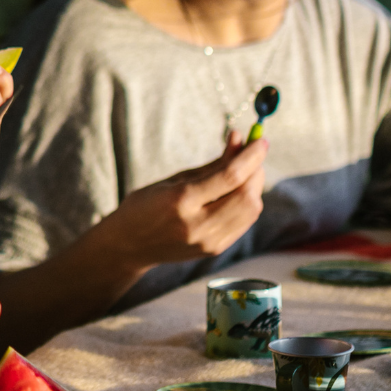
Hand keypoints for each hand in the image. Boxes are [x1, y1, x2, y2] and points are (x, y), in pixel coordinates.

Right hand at [93, 135, 267, 273]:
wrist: (129, 245)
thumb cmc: (146, 205)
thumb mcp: (175, 179)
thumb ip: (212, 164)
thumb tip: (241, 139)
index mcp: (181, 200)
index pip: (230, 176)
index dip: (251, 156)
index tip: (260, 140)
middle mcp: (197, 224)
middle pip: (246, 197)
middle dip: (256, 172)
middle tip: (254, 156)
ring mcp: (207, 241)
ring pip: (251, 211)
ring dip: (254, 188)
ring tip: (245, 173)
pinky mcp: (214, 250)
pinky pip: (244, 223)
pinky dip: (247, 204)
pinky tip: (237, 193)